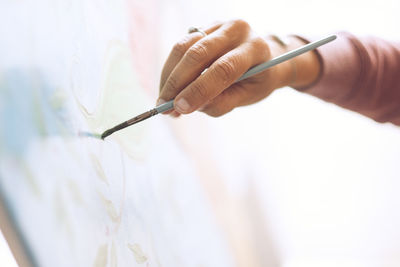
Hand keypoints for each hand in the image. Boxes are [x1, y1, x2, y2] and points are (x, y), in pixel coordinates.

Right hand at [157, 19, 319, 116]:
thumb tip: (188, 105)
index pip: (223, 68)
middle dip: (177, 83)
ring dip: (169, 77)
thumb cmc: (256, 81)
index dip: (199, 89)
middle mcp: (237, 30)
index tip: (180, 108)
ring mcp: (218, 26)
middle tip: (165, 107)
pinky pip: (180, 47)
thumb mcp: (247, 96)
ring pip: (183, 48)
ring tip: (164, 101)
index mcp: (255, 48)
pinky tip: (169, 88)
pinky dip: (170, 70)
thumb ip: (222, 102)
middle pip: (198, 54)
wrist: (262, 59)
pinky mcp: (203, 28)